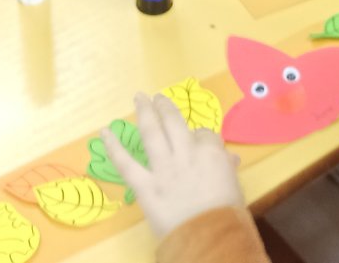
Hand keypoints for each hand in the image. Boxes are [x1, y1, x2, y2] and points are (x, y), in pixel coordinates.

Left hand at [102, 94, 244, 241]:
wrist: (209, 239)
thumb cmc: (227, 217)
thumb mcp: (234, 189)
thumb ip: (227, 169)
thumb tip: (229, 158)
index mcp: (211, 154)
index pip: (205, 134)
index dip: (201, 135)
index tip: (198, 138)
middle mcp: (185, 154)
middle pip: (174, 123)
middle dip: (165, 107)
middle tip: (158, 98)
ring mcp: (163, 168)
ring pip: (152, 133)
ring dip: (145, 112)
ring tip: (139, 98)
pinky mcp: (145, 186)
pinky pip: (126, 164)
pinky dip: (113, 147)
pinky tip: (104, 132)